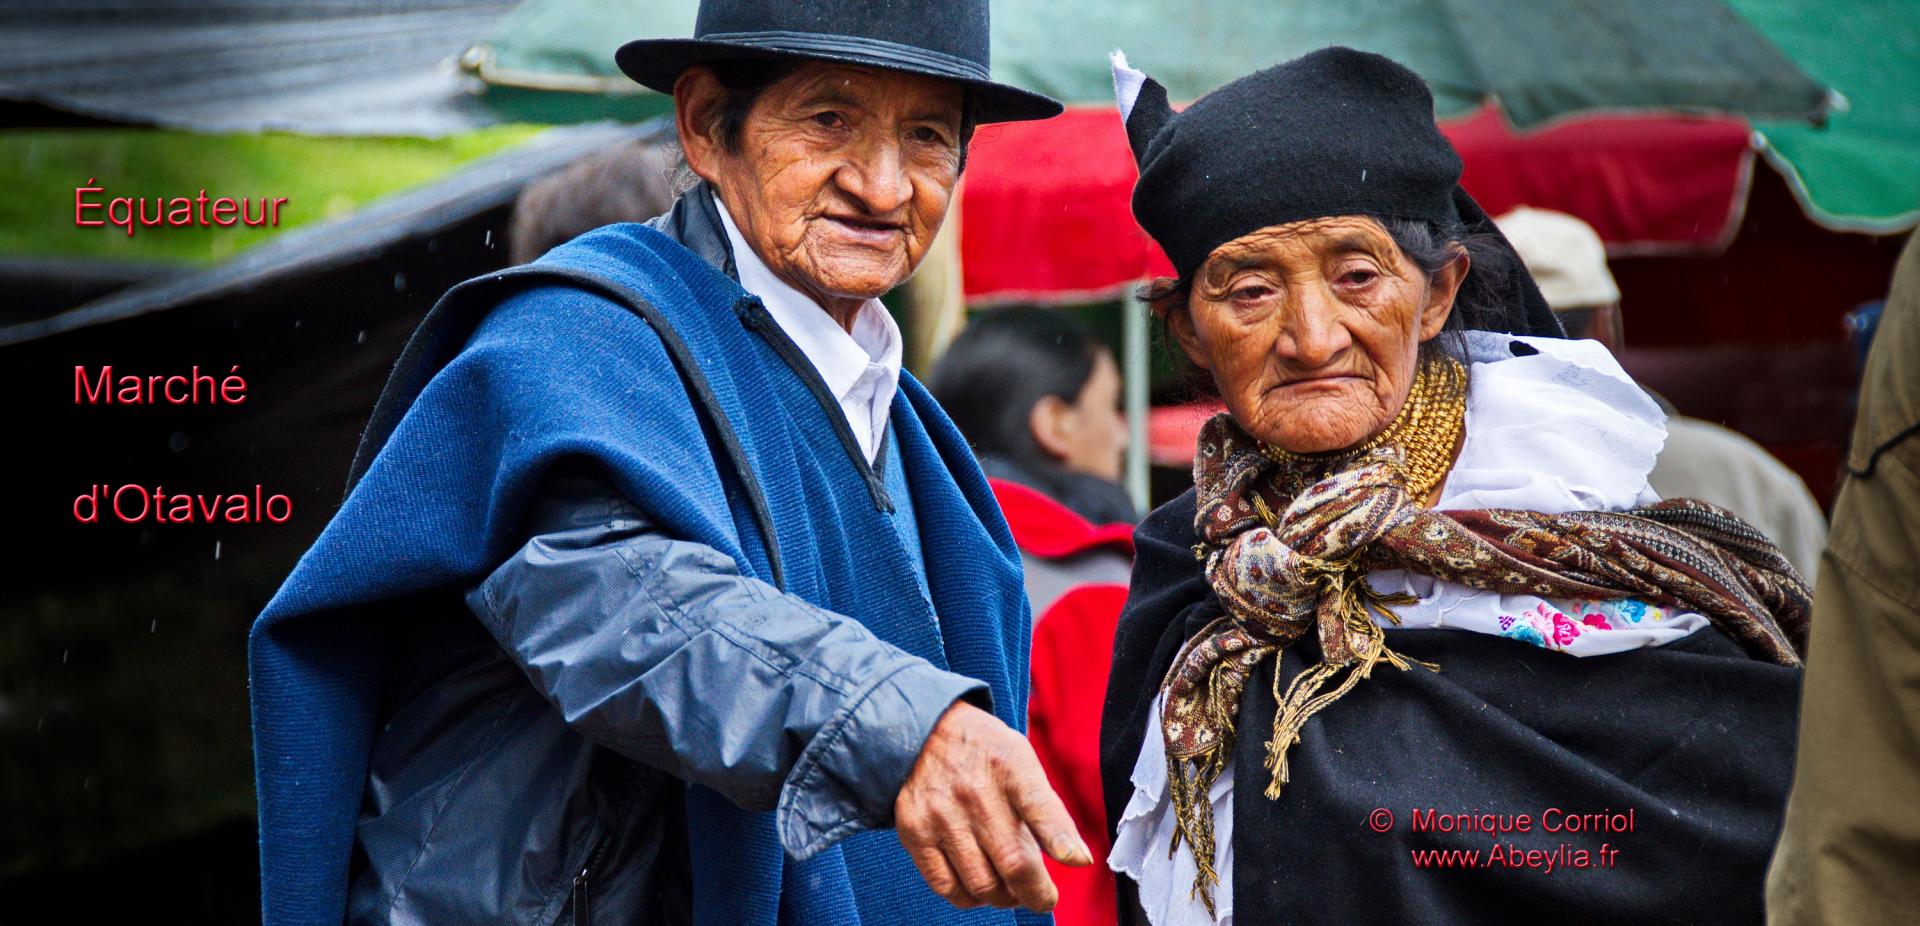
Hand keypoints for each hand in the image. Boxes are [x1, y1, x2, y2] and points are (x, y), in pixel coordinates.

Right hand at [894, 701, 1092, 910]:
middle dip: (1036, 893)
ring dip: (1004, 898)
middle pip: (1013, 862)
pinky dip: (969, 897)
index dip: (1060, 840)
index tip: (1075, 860)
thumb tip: (1078, 859)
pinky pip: (946, 886)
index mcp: (1009, 767)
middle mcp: (974, 792)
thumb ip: (1049, 811)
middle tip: (1043, 897)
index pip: (1039, 806)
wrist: (923, 733)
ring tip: (1010, 890)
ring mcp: (941, 815)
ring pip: (981, 884)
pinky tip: (979, 888)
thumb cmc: (984, 755)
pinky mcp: (914, 832)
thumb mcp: (1022, 762)